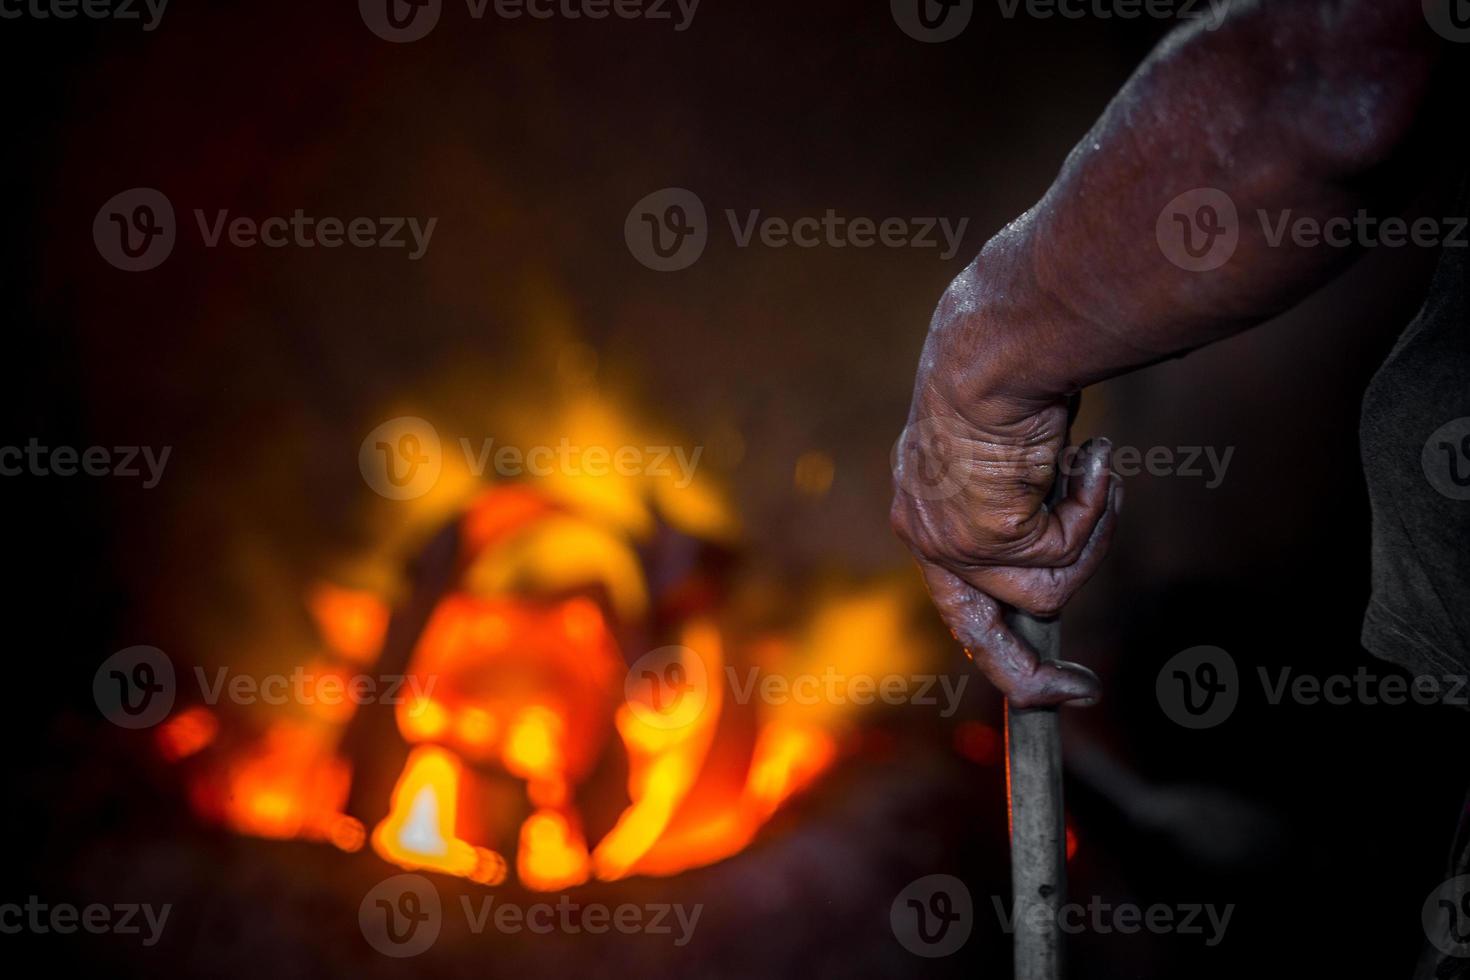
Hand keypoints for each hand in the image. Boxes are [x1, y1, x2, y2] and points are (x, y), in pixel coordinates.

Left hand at [890, 292, 1122, 707]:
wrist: (994, 346)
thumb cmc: (1009, 371)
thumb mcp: (1010, 446)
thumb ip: (1022, 498)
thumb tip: (1061, 534)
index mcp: (920, 505)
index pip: (953, 590)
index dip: (996, 635)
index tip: (1037, 670)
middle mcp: (923, 531)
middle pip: (977, 634)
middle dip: (1030, 676)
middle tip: (1078, 693)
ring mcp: (950, 543)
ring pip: (1048, 591)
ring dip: (1092, 536)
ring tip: (1095, 471)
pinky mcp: (984, 542)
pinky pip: (1066, 554)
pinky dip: (1095, 506)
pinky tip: (1088, 455)